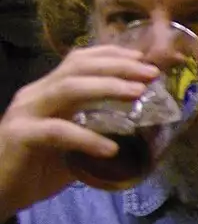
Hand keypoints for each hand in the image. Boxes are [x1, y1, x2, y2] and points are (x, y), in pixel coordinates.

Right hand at [0, 45, 156, 215]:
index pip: (79, 61)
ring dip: (107, 88)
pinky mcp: (21, 136)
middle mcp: (36, 95)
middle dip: (118, 67)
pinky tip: (111, 148)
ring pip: (68, 89)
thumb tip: (144, 131)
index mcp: (49, 91)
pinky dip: (87, 138)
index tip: (145, 60)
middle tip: (151, 74)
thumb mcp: (75, 145)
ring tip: (138, 95)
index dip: (112, 56)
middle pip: (78, 68)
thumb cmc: (38, 167)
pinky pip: (57, 131)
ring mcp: (26, 113)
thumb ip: (98, 131)